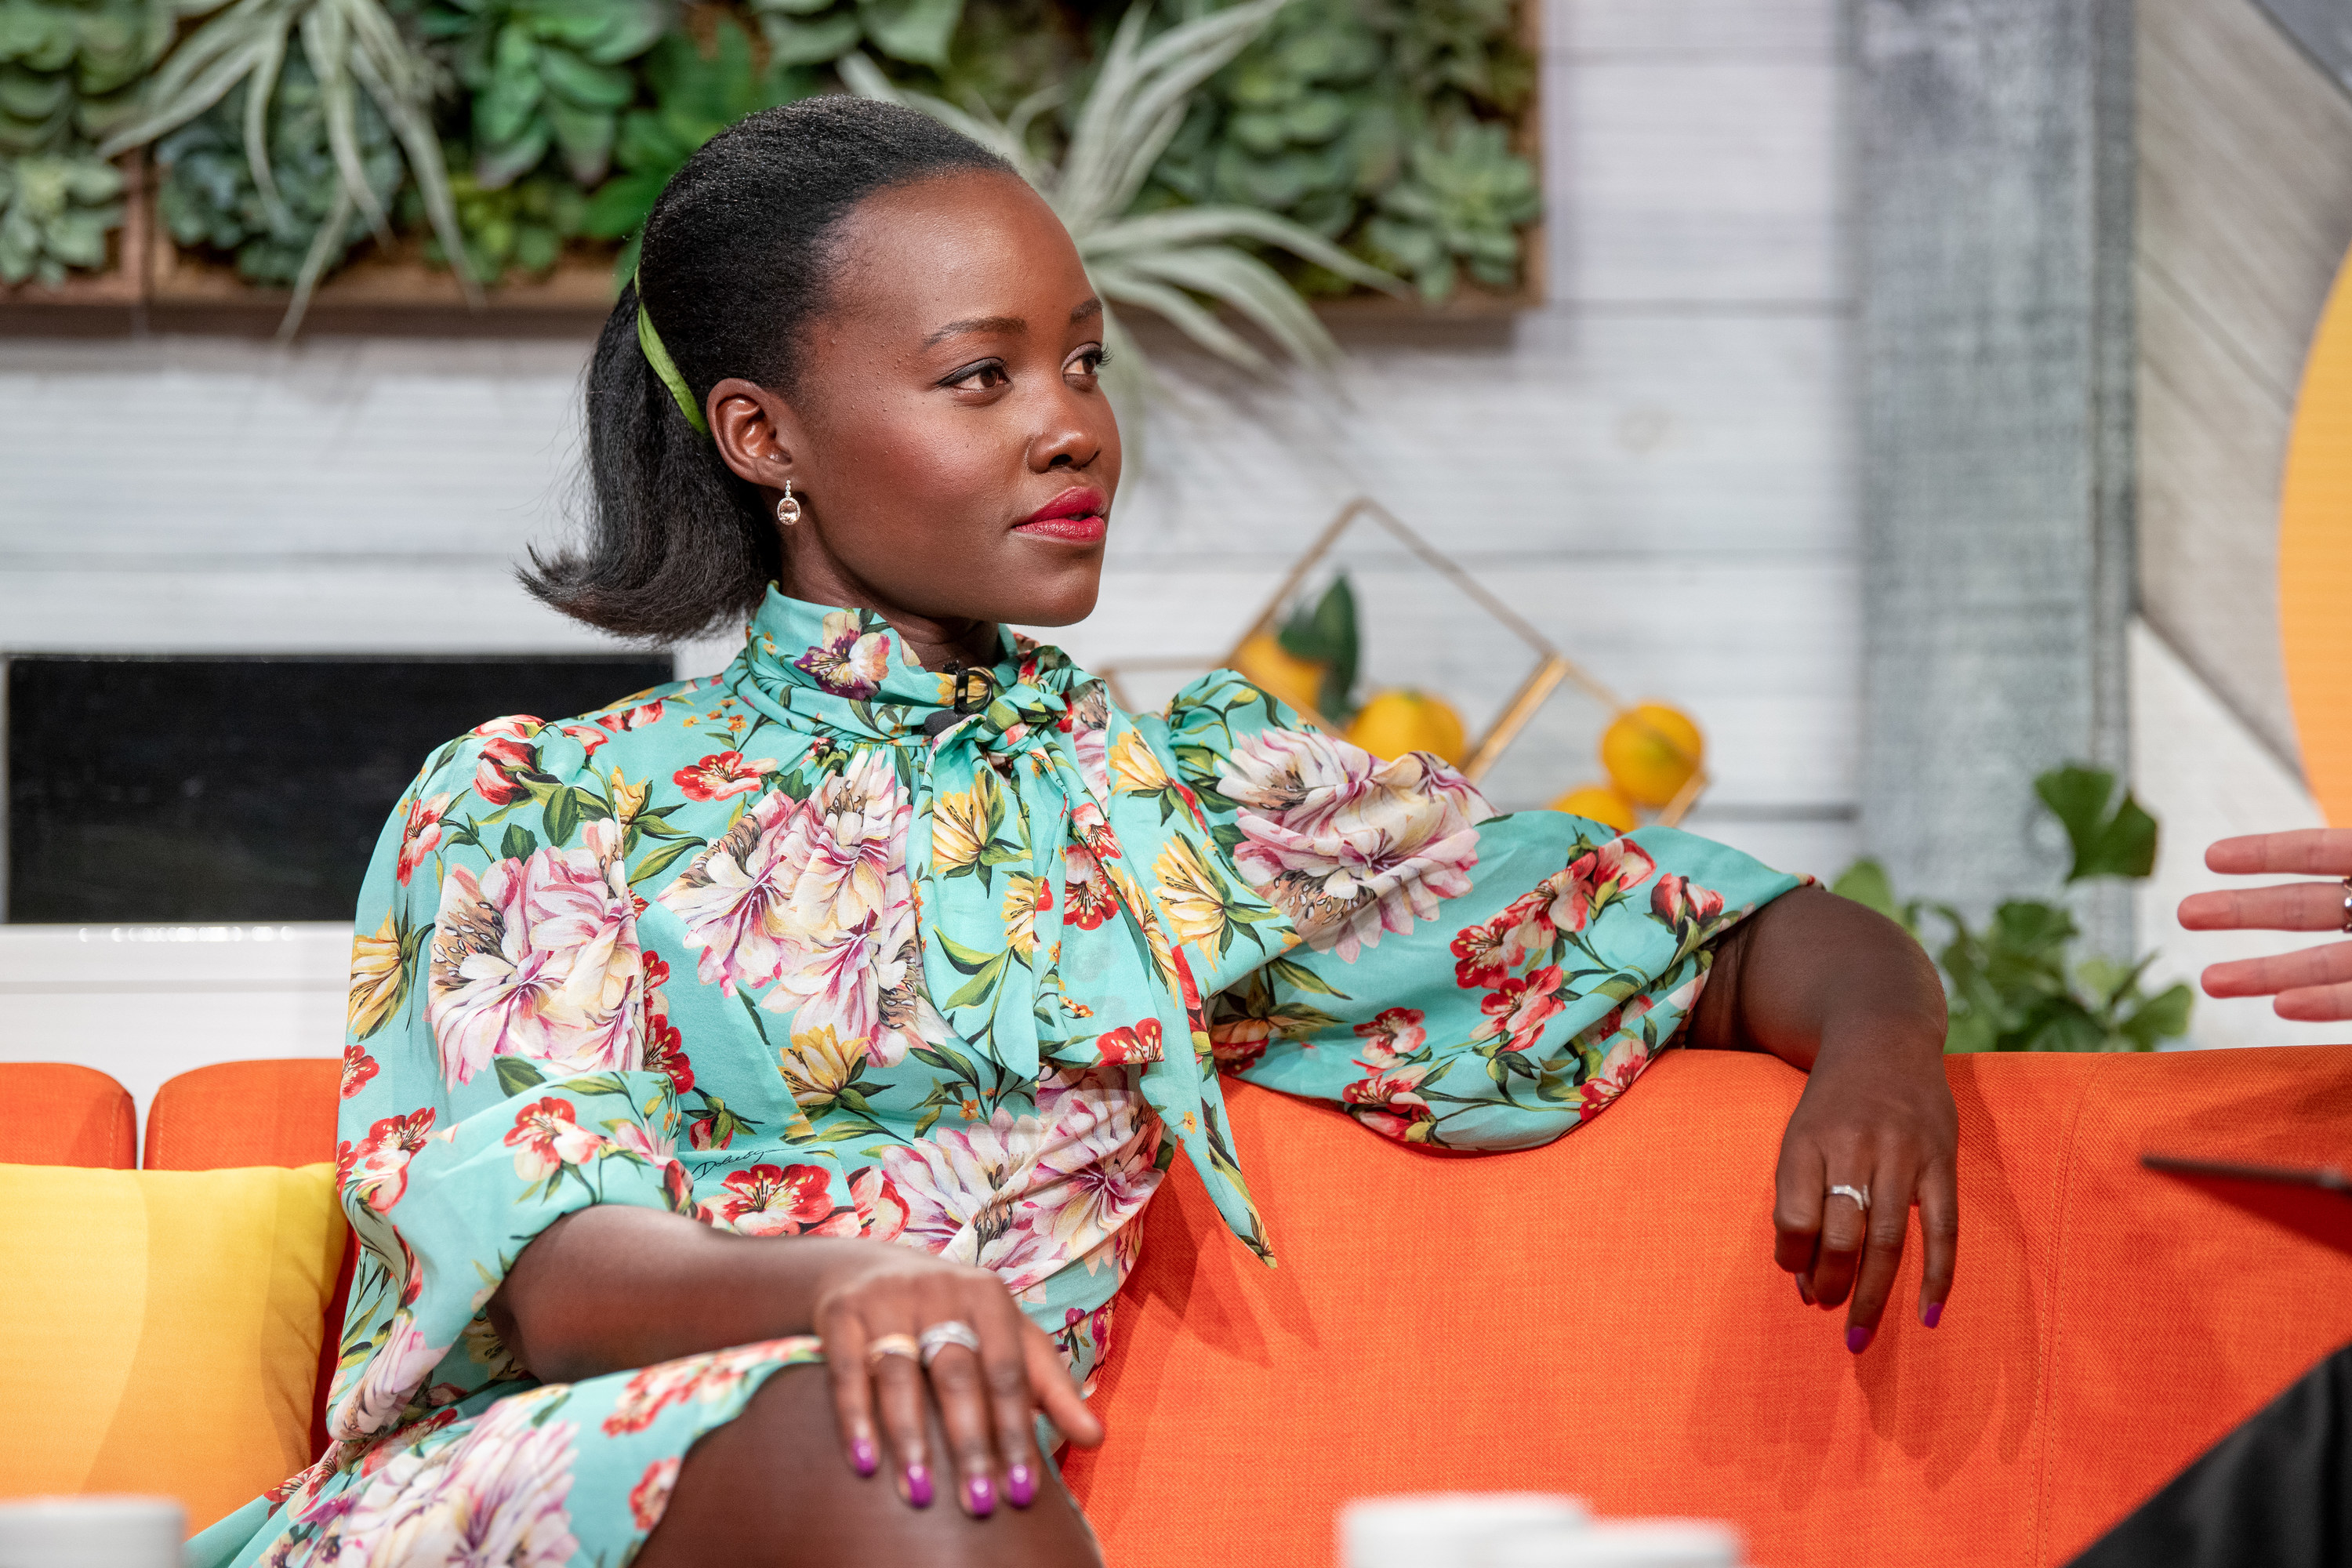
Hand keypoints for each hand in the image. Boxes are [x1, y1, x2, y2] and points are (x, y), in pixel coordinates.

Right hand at [813, 1245, 1102, 1516]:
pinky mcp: (842, 1313)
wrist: (872, 1269)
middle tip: (978, 1503)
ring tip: (921, 1492)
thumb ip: (1049, 1388)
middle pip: (957, 1373)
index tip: (1023, 1491)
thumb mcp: (1009, 1339)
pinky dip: (854, 1417)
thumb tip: (1096, 1438)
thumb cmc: (957, 1318)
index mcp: (989, 1297)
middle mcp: (940, 1291)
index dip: (1016, 1432)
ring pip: (899, 1372)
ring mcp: (887, 1299)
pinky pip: (846, 1370)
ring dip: (911, 1437)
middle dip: (969, 1442)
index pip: (1008, 1370)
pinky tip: (864, 1461)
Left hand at [1770, 1022, 1959, 1350]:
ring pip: (1888, 1239)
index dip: (1791, 1257)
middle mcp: (1854, 1146)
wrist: (1883, 1038)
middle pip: (1840, 1234)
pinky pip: (1943, 1228)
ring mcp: (1903, 1152)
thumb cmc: (1833, 1105)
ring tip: (1859, 1335)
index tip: (1796, 1277)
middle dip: (1831, 1284)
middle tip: (1827, 1314)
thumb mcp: (1799, 1136)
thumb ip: (1797, 1200)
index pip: (1794, 1216)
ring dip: (1873, 1294)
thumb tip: (1803, 1278)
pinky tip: (1928, 1315)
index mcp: (1807, 1141)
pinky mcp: (1943, 1159)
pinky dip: (1937, 1276)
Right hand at [2178, 829, 2351, 1020]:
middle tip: (2185, 914)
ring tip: (2211, 983)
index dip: (2267, 853)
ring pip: (2324, 962)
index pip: (2320, 853)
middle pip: (2305, 907)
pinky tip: (2281, 1006)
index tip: (2211, 858)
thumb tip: (2340, 845)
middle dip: (2242, 911)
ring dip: (2266, 973)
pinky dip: (2324, 1003)